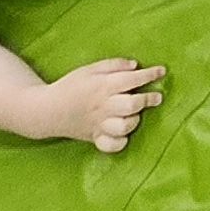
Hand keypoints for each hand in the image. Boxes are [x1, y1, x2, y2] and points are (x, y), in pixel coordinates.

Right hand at [43, 56, 164, 151]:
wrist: (47, 110)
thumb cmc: (71, 85)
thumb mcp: (89, 69)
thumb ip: (113, 65)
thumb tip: (135, 65)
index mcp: (102, 86)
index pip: (130, 79)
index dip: (149, 75)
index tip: (162, 71)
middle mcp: (103, 106)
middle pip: (131, 105)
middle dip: (148, 99)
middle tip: (157, 97)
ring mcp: (99, 124)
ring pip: (124, 127)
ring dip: (134, 121)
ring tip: (135, 115)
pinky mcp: (95, 138)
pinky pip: (112, 145)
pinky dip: (121, 142)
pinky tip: (124, 134)